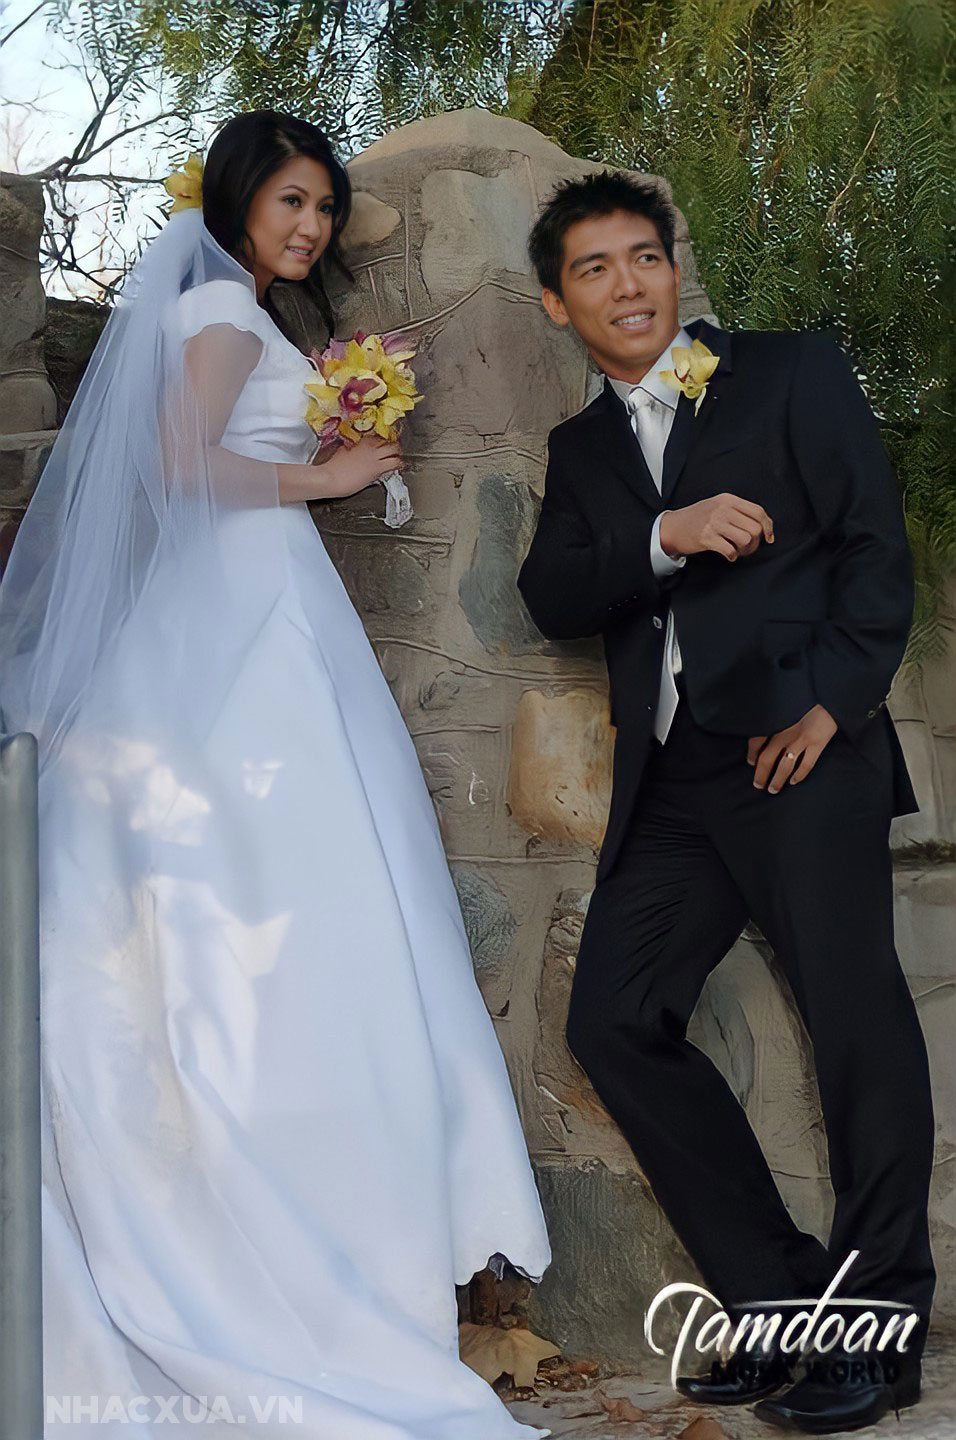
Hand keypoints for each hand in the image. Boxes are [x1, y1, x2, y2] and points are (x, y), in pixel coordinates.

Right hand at [313, 435, 403, 498]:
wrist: (330, 478)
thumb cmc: (332, 467)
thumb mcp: (342, 450)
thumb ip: (351, 446)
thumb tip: (354, 447)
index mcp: (360, 440)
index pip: (377, 435)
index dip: (382, 438)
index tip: (384, 441)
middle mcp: (369, 446)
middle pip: (388, 440)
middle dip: (393, 444)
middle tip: (394, 448)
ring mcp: (374, 457)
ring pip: (394, 449)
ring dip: (397, 453)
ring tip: (399, 456)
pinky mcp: (377, 469)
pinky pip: (394, 463)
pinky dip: (398, 464)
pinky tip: (400, 466)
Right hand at [659, 494, 773, 561]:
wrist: (673, 526)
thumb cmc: (697, 518)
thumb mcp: (718, 505)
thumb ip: (738, 511)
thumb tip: (762, 525)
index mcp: (728, 499)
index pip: (758, 511)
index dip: (768, 527)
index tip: (769, 537)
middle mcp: (723, 509)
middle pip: (755, 528)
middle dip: (756, 542)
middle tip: (748, 547)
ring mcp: (714, 523)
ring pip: (746, 539)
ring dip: (745, 550)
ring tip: (738, 551)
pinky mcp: (707, 538)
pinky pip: (730, 550)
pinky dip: (732, 556)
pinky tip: (728, 555)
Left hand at [748, 704, 837, 792]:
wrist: (830, 696)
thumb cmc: (806, 701)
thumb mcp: (786, 707)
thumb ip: (776, 719)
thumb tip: (764, 735)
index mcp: (776, 721)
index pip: (756, 741)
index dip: (752, 754)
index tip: (751, 763)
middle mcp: (785, 731)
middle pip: (767, 758)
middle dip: (761, 774)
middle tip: (758, 785)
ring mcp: (801, 738)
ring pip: (785, 765)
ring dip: (777, 780)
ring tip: (773, 789)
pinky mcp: (817, 743)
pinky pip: (805, 765)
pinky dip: (798, 775)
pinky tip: (793, 782)